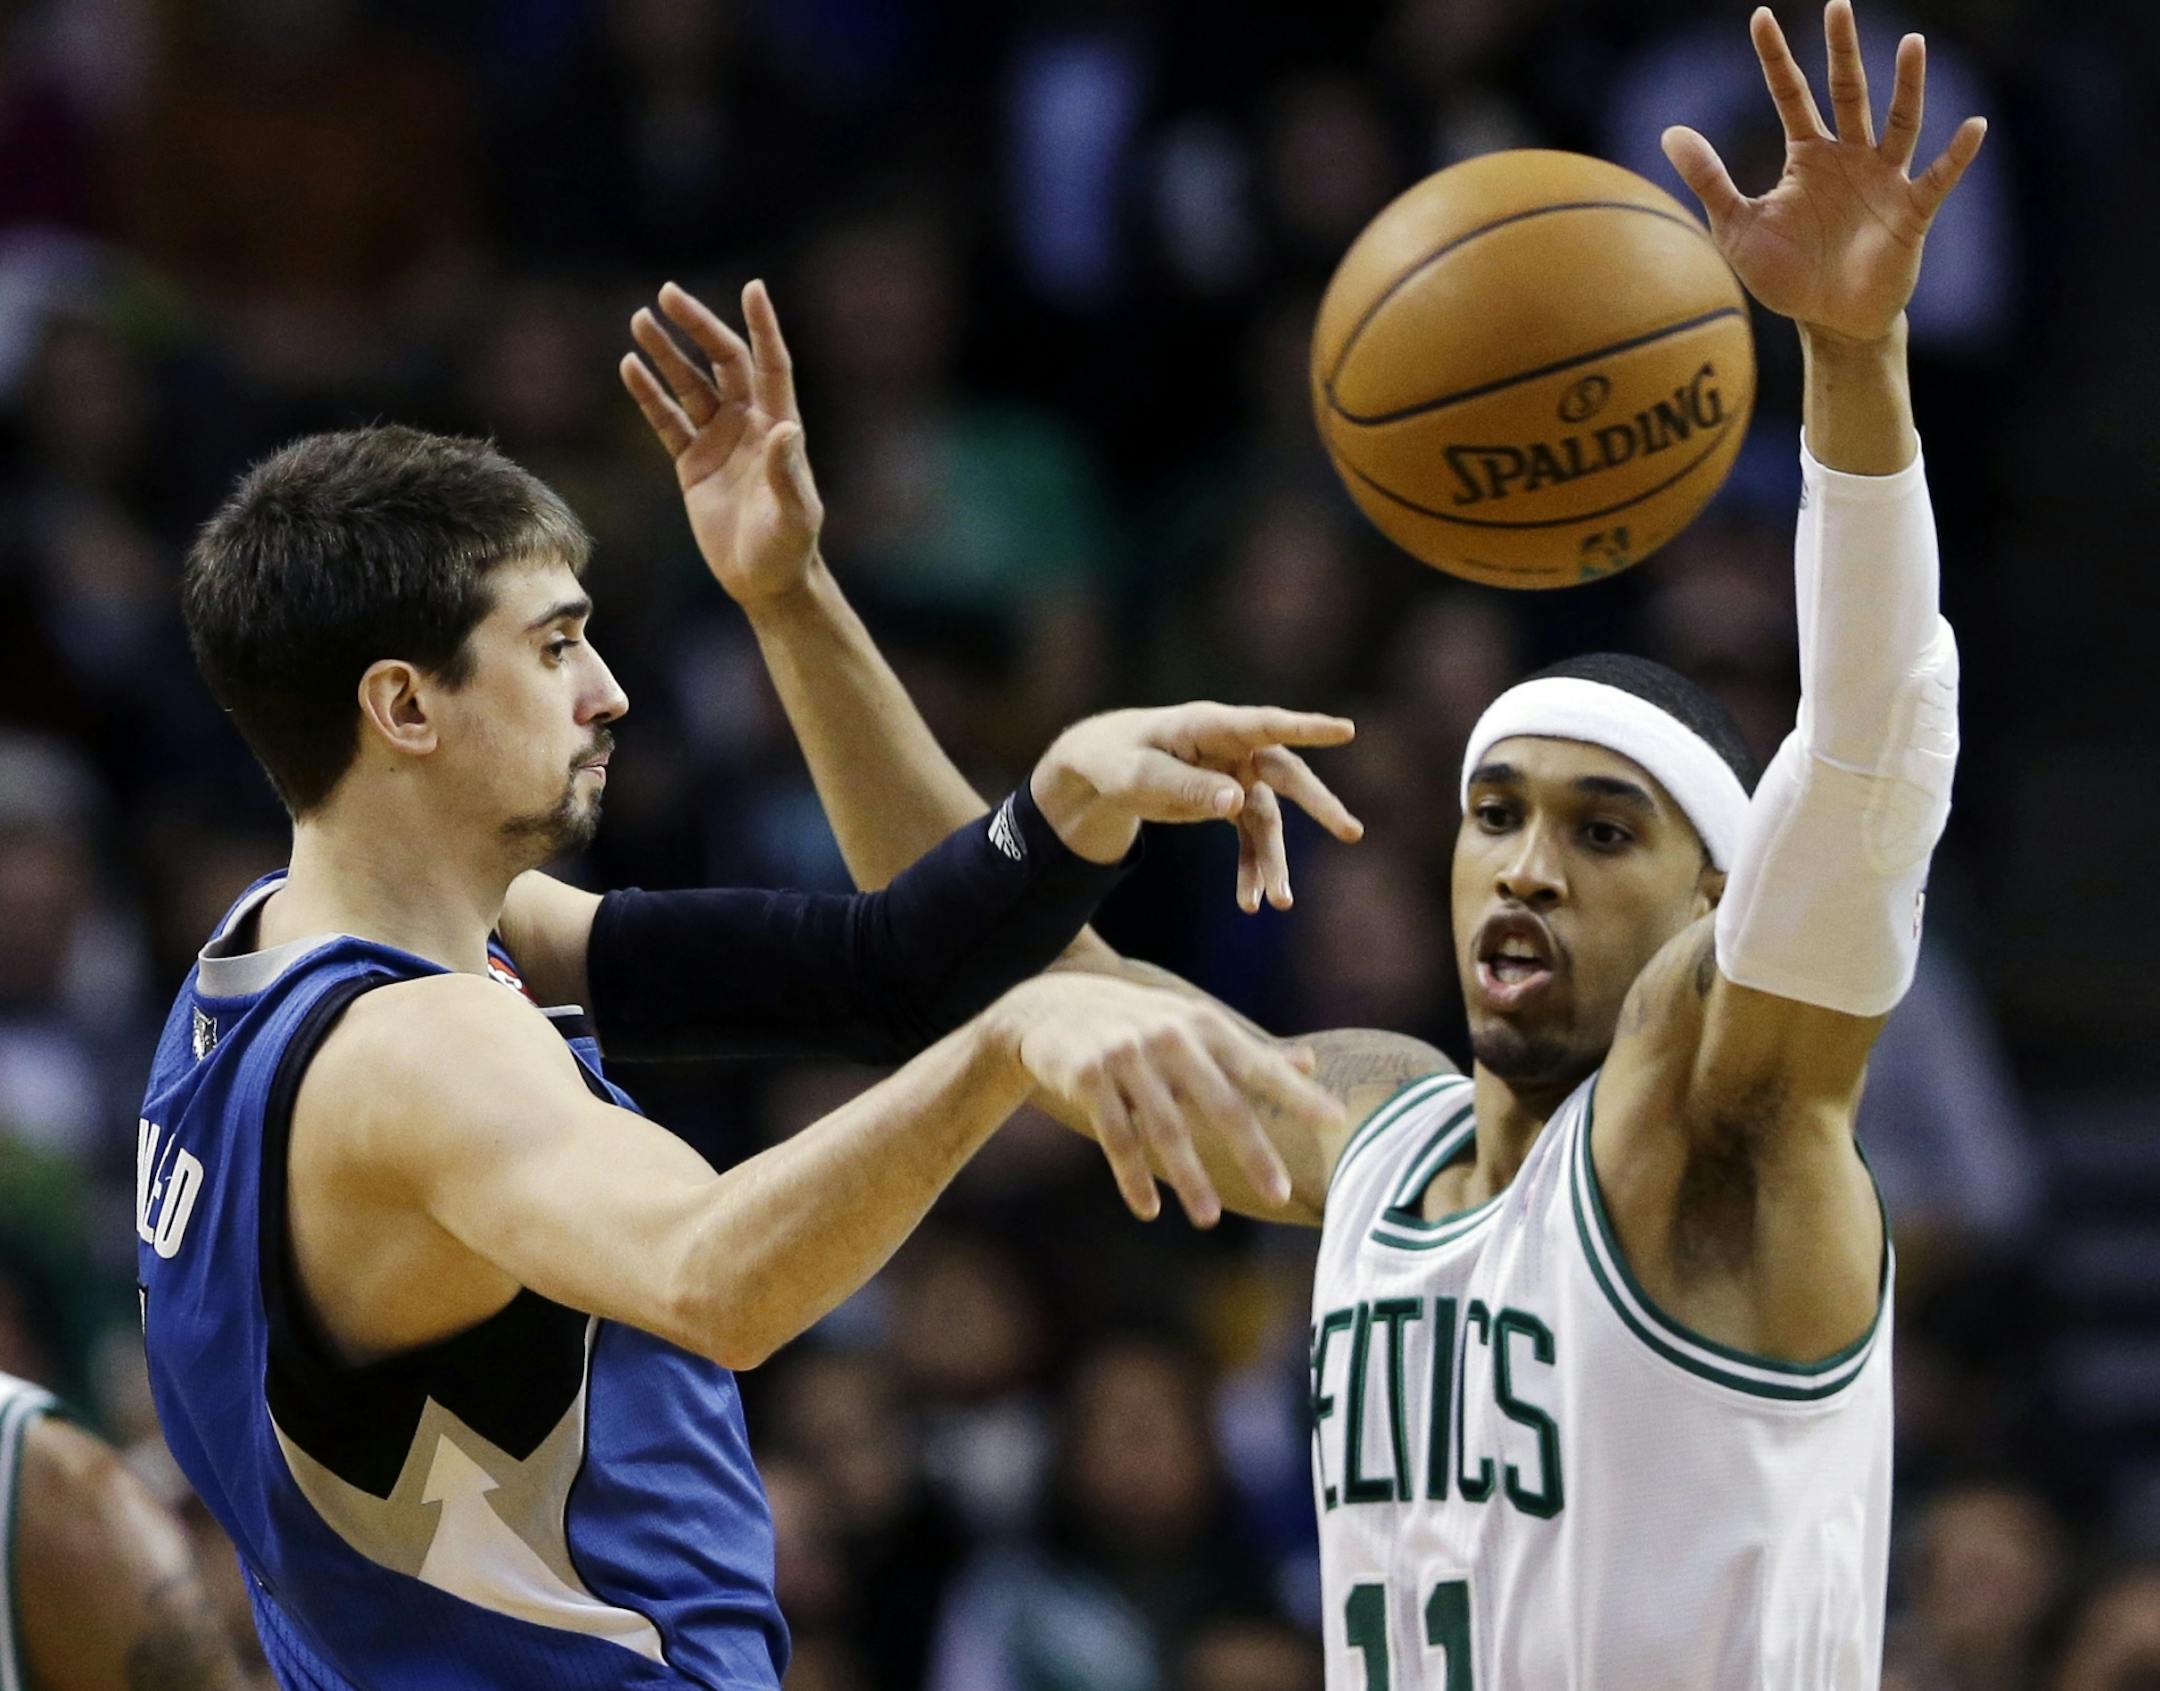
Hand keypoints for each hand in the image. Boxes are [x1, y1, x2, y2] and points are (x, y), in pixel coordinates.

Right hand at [620, 280, 825, 608]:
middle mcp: (748, 424)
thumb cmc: (788, 548)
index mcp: (778, 425)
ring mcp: (718, 440)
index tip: (753, 288)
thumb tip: (785, 427)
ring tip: (639, 320)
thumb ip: (788, 471)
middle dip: (697, 327)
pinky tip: (629, 366)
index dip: (763, 327)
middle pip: (722, 362)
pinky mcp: (691, 463)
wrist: (764, 581)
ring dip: (666, 353)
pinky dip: (648, 394)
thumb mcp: (795, 514)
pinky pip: (666, 420)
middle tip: (667, 294)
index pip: (770, 364)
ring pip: (688, 384)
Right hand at [994, 973, 1341, 1226]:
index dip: (1297, 1094)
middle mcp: (1168, 1037)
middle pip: (1219, 1103)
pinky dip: (1132, 1176)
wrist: (1048, 1006)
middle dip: (1252, 1150)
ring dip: (1189, 1176)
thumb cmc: (1136, 1022)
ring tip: (1209, 1220)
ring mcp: (1125, 1056)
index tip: (1336, 1120)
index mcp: (1202, 1025)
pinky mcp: (1087, 1078)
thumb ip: (1248, 1050)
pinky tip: (1149, 1211)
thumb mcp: (1192, 1024)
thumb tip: (1311, 1062)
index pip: (1258, 1065)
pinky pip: (1116, 1136)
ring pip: (1166, 1128)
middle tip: (1280, 1193)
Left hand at [1030, 703, 1363, 905]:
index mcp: (1211, 727)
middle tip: (1351, 833)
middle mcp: (1234, 749)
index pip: (1265, 725)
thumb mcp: (1141, 777)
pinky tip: (1250, 903)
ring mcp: (1236, 776)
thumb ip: (1187, 786)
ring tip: (1281, 903)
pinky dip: (1250, 869)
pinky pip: (1249, 839)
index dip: (1306, 728)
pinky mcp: (1229, 801)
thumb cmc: (1118, 760)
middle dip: (1318, 806)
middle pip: (1286, 775)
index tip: (1346, 731)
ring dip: (1273, 862)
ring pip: (1268, 821)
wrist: (1103, 770)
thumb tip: (1238, 801)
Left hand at [1661, 2, 1986, 343]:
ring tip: (1912, 43)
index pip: (1789, 95)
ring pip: (1898, 121)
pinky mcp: (1911, 211)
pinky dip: (1957, 155)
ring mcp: (1884, 179)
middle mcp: (1849, 156)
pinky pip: (1938, 177)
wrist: (1829, 322)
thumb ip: (1709, 179)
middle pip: (1847, 92)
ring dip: (1907, 84)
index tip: (1759, 16)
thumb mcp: (1737, 228)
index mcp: (1807, 156)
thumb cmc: (1786, 275)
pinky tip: (1973, 125)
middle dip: (1842, 51)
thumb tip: (1670, 132)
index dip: (1775, 58)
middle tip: (1837, 5)